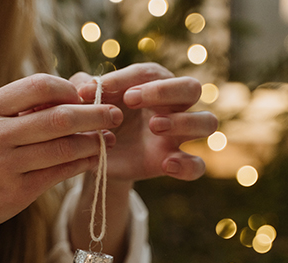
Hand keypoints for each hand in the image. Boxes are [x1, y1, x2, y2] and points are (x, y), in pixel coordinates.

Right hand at [0, 73, 122, 245]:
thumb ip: (18, 111)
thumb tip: (69, 96)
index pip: (39, 86)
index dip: (69, 89)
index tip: (85, 96)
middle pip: (60, 117)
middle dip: (95, 115)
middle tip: (116, 114)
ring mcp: (5, 164)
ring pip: (65, 148)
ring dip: (94, 142)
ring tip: (109, 139)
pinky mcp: (17, 192)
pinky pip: (61, 173)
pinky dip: (83, 164)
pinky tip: (95, 159)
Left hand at [71, 63, 217, 182]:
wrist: (97, 158)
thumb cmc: (96, 121)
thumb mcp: (83, 105)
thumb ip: (80, 89)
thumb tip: (83, 86)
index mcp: (152, 86)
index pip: (152, 72)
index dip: (129, 77)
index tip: (102, 88)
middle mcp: (173, 107)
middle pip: (192, 87)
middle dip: (165, 90)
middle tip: (132, 100)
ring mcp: (180, 135)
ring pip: (207, 121)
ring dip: (184, 121)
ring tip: (154, 127)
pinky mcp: (178, 161)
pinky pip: (199, 165)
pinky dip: (187, 165)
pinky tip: (166, 165)